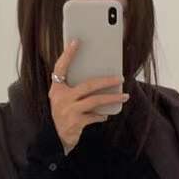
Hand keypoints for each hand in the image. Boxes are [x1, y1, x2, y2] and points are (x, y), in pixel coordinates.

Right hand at [49, 39, 129, 153]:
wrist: (55, 137)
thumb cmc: (63, 114)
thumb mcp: (62, 99)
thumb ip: (73, 89)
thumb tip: (98, 80)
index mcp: (56, 89)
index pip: (61, 67)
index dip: (68, 54)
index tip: (76, 41)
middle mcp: (61, 98)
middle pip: (88, 85)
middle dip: (106, 81)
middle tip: (120, 77)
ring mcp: (69, 110)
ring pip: (95, 101)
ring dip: (112, 98)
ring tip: (124, 96)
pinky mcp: (76, 123)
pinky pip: (94, 116)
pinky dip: (101, 115)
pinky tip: (106, 115)